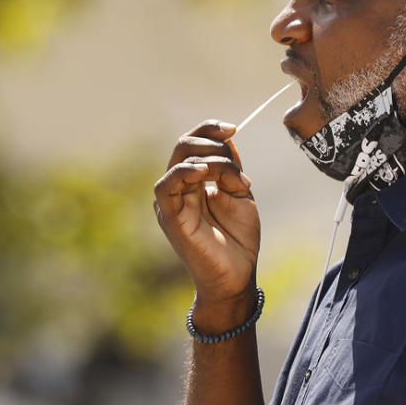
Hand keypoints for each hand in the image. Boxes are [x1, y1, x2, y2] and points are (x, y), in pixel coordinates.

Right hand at [154, 120, 260, 313]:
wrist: (237, 276)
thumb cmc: (238, 240)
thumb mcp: (240, 195)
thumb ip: (231, 168)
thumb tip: (227, 139)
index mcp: (195, 181)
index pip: (193, 144)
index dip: (209, 130)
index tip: (233, 128)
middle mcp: (180, 188)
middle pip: (184, 146)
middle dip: (209, 139)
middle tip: (233, 148)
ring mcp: (172, 202)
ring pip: (178, 161)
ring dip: (207, 157)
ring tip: (229, 174)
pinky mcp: (169, 217)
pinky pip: (165, 187)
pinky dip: (183, 173)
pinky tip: (203, 172)